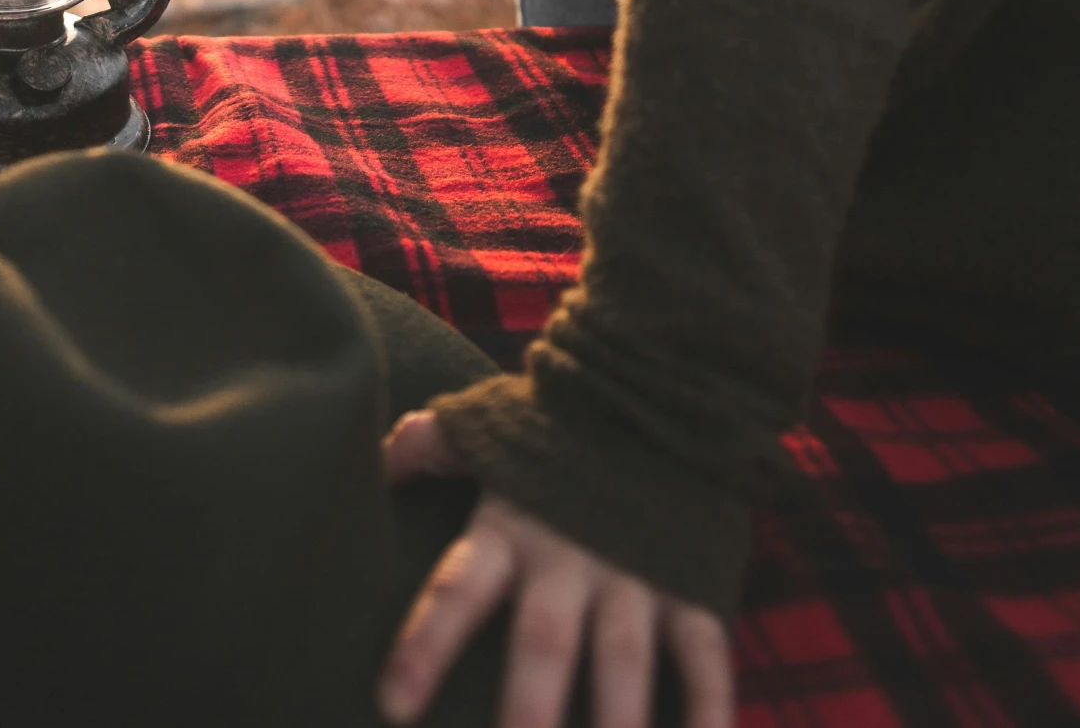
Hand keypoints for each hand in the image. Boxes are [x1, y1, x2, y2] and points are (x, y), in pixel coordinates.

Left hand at [377, 411, 732, 727]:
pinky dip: (711, 709)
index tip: (393, 706)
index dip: (426, 644)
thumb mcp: (485, 429)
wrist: (654, 387)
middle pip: (543, 644)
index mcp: (511, 528)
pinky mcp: (692, 583)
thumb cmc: (553, 427)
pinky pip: (705, 655)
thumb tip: (368, 466)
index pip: (459, 588)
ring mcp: (636, 573)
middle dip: (529, 710)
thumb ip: (426, 447)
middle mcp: (570, 558)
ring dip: (616, 726)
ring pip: (624, 662)